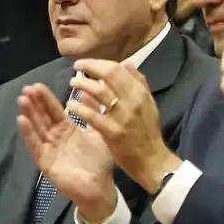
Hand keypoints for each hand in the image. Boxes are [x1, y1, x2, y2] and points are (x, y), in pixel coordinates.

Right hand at [16, 84, 117, 223]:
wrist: (100, 187)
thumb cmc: (100, 162)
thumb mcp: (99, 133)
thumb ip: (93, 114)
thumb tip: (87, 93)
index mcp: (67, 129)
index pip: (53, 110)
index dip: (45, 98)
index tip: (36, 85)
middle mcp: (55, 137)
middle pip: (42, 117)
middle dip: (34, 103)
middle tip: (26, 89)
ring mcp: (48, 149)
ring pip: (36, 128)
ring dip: (28, 114)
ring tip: (22, 100)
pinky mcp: (45, 162)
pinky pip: (35, 146)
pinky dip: (28, 134)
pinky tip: (22, 121)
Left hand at [68, 59, 179, 192]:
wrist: (152, 160)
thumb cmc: (147, 131)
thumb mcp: (148, 104)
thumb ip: (138, 83)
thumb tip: (126, 63)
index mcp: (141, 93)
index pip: (117, 69)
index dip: (98, 63)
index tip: (85, 63)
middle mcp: (133, 101)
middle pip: (108, 75)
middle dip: (89, 67)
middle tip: (75, 68)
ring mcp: (123, 116)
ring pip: (99, 91)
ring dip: (81, 84)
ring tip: (72, 83)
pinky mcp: (113, 132)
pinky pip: (92, 115)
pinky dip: (79, 107)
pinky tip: (71, 105)